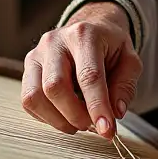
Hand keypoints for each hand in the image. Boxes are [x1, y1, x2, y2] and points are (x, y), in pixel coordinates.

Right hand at [21, 2, 140, 139]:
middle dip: (75, 115)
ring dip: (58, 120)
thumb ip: (125, 86)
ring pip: (35, 96)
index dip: (97, 106)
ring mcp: (37, 53)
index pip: (88, 76)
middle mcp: (56, 42)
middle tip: (92, 126)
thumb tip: (115, 113)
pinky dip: (46, 117)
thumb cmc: (110, 47)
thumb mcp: (129, 61)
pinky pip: (28, 101)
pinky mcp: (28, 67)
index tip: (107, 130)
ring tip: (78, 123)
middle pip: (55, 86)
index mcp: (85, 35)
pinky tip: (64, 115)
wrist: (90, 28)